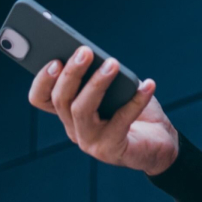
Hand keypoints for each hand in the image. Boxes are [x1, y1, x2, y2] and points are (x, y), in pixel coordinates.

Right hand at [28, 46, 178, 175]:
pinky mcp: (112, 150)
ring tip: (113, 63)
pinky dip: (136, 100)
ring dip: (97, 83)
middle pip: (61, 100)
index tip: (54, 60)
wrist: (160, 142)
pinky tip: (148, 84)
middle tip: (86, 51)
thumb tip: (99, 56)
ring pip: (81, 110)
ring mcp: (91, 142)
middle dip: (71, 73)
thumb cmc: (135, 109)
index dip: (42, 80)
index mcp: (70, 111)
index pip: (41, 98)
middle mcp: (75, 128)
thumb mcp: (118, 87)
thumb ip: (105, 74)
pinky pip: (121, 121)